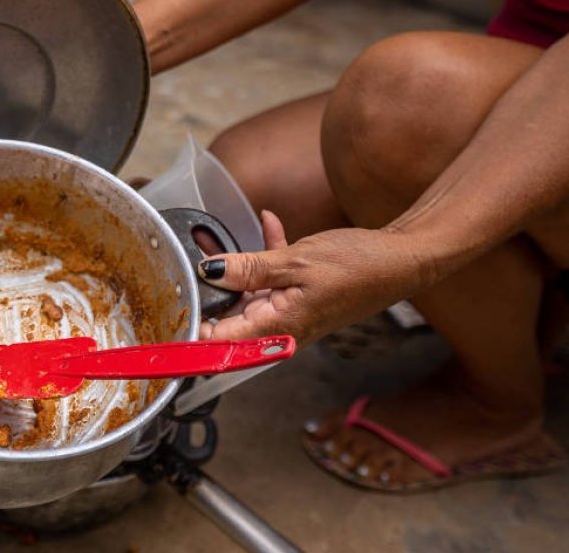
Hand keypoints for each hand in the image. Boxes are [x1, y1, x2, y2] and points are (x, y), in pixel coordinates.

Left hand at [198, 211, 435, 343]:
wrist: (403, 259)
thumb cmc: (358, 266)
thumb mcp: (294, 262)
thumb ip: (248, 269)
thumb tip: (208, 272)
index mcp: (277, 329)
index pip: (220, 345)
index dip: (190, 335)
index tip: (165, 319)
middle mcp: (280, 329)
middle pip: (227, 322)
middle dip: (204, 296)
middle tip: (181, 267)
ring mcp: (289, 313)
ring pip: (246, 297)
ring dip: (232, 270)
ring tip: (214, 239)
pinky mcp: (299, 296)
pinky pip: (270, 279)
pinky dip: (264, 254)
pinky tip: (267, 222)